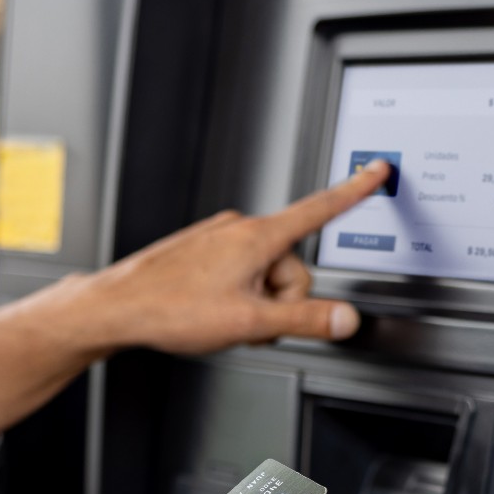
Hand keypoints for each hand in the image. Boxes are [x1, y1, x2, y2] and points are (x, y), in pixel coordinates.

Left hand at [85, 160, 391, 353]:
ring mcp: (217, 239)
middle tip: (251, 321)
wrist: (116, 308)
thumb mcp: (249, 322)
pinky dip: (235, 296)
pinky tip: (208, 312)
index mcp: (256, 237)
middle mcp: (238, 229)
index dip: (354, 191)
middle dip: (280, 300)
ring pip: (263, 274)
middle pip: (291, 266)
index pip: (320, 209)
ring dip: (255, 303)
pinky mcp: (201, 251)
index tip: (376, 170)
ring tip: (223, 319)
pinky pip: (238, 273)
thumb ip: (305, 319)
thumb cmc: (170, 308)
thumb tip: (344, 318)